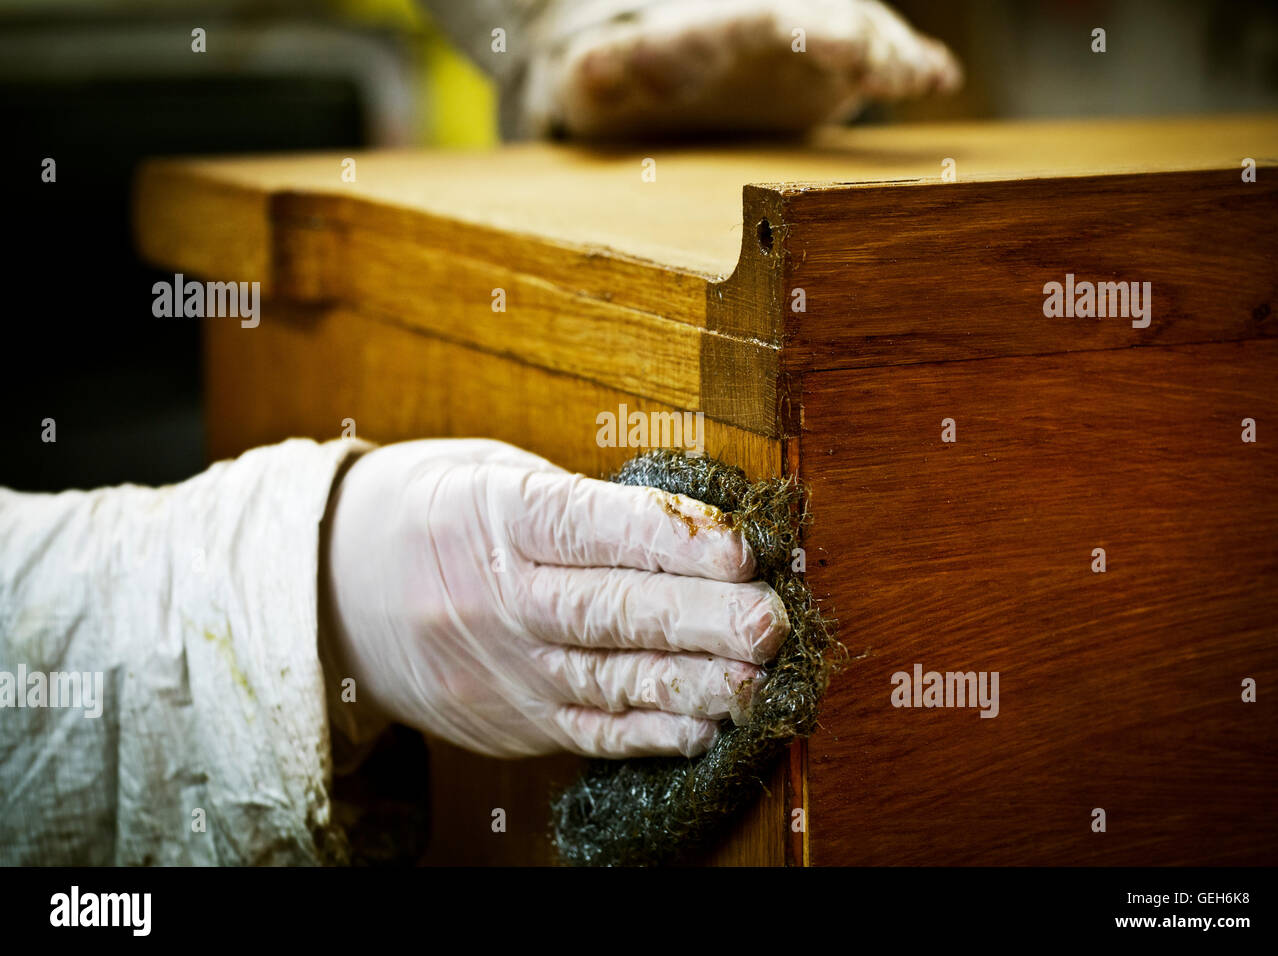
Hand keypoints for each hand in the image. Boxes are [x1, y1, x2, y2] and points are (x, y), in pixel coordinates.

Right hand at [320, 439, 788, 758]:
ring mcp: (499, 669)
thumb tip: (686, 529)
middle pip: (606, 611)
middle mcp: (492, 598)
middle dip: (697, 619)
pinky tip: (702, 726)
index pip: (587, 527)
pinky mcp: (508, 720)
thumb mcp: (486, 473)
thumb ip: (574, 504)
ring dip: (690, 684)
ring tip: (755, 680)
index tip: (739, 547)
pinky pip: (586, 731)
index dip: (666, 538)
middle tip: (769, 623)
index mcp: (489, 516)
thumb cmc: (431, 512)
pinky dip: (647, 733)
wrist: (333, 593)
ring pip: (606, 680)